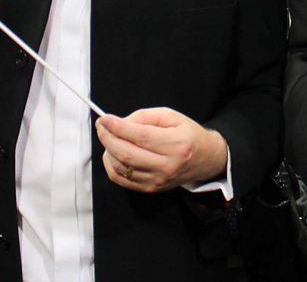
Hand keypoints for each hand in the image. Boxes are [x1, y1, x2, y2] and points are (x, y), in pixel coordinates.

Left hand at [95, 107, 227, 192]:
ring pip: (121, 167)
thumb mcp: (171, 116)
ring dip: (108, 150)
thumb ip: (144, 117)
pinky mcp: (150, 188)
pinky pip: (121, 179)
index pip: (140, 136)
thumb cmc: (187, 134)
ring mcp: (158, 180)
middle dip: (108, 138)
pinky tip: (112, 153)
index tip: (104, 118)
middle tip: (101, 126)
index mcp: (176, 144)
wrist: (205, 159)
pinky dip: (111, 165)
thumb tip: (119, 123)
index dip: (118, 127)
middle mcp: (167, 165)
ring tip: (109, 137)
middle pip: (127, 154)